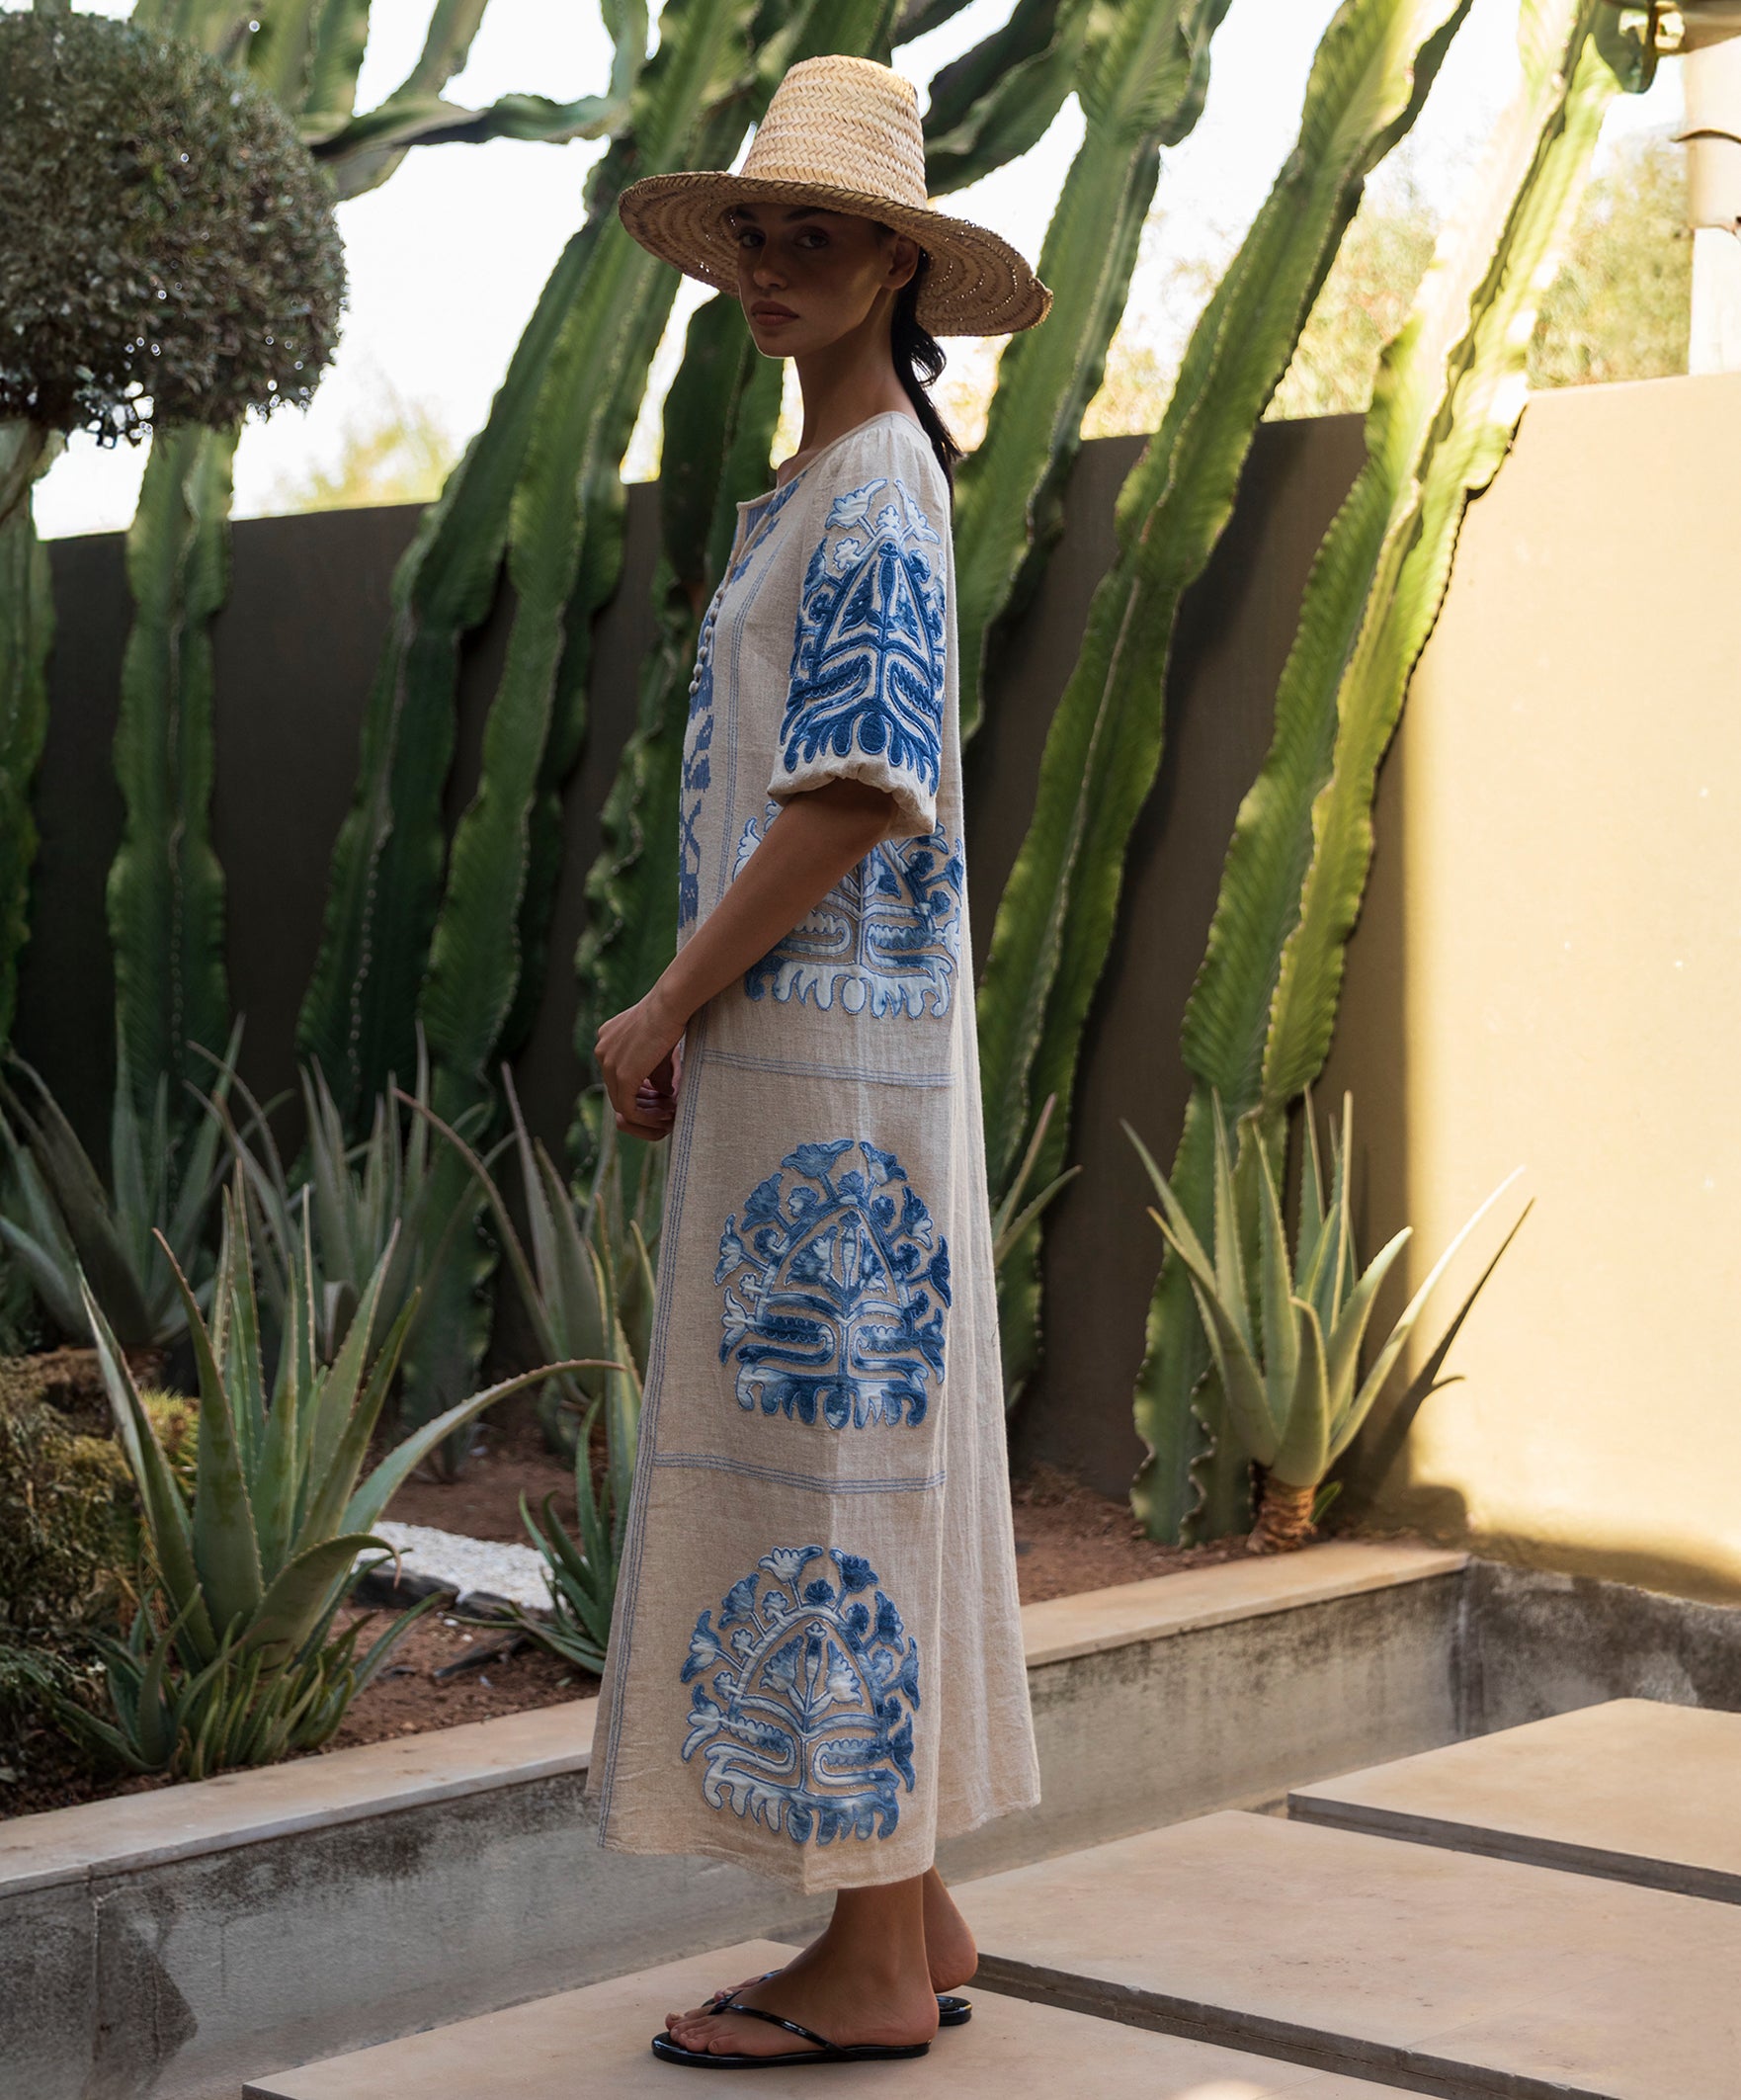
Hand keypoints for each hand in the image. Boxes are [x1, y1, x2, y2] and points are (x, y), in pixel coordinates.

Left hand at [596, 985, 684, 1140]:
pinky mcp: (622, 1077)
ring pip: (621, 1102)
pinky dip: (645, 1117)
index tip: (661, 1095)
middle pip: (617, 1089)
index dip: (640, 1088)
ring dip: (645, 1114)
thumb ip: (655, 1069)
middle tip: (666, 1109)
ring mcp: (609, 1064)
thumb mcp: (658, 1044)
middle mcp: (602, 1050)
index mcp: (608, 1038)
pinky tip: (664, 1116)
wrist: (669, 1004)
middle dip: (642, 1103)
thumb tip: (662, 1093)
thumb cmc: (671, 1015)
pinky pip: (628, 1109)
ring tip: (668, 1115)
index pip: (618, 1073)